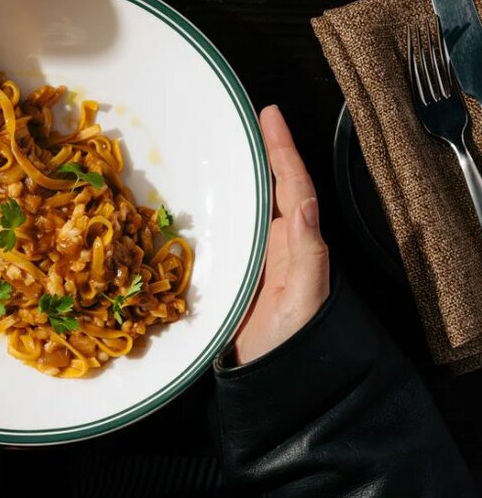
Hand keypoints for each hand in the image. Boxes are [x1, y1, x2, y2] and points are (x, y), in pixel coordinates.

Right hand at [233, 105, 329, 364]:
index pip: (292, 186)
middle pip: (268, 187)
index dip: (282, 149)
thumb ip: (308, 258)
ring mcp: (250, 257)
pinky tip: (190, 197)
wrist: (268, 383)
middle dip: (260, 151)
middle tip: (243, 118)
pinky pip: (220, 230)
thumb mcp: (305, 301)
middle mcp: (275, 243)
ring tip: (216, 145)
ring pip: (244, 205)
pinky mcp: (226, 271)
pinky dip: (209, 208)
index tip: (269, 115)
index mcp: (296, 243)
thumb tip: (301, 207)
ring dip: (234, 174)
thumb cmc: (292, 344)